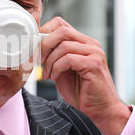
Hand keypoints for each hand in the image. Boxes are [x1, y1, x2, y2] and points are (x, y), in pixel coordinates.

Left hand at [40, 17, 130, 134]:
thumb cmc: (80, 91)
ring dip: (50, 61)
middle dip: (44, 45)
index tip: (35, 48)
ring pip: (64, 46)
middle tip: (38, 60)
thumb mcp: (62, 69)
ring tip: (47, 74)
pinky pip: (68, 59)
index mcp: (83, 42)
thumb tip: (35, 47)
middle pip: (62, 31)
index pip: (60, 24)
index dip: (43, 33)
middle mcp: (90, 44)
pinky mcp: (94, 64)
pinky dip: (56, 68)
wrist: (99, 110)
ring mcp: (94, 53)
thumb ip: (53, 56)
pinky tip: (54, 78)